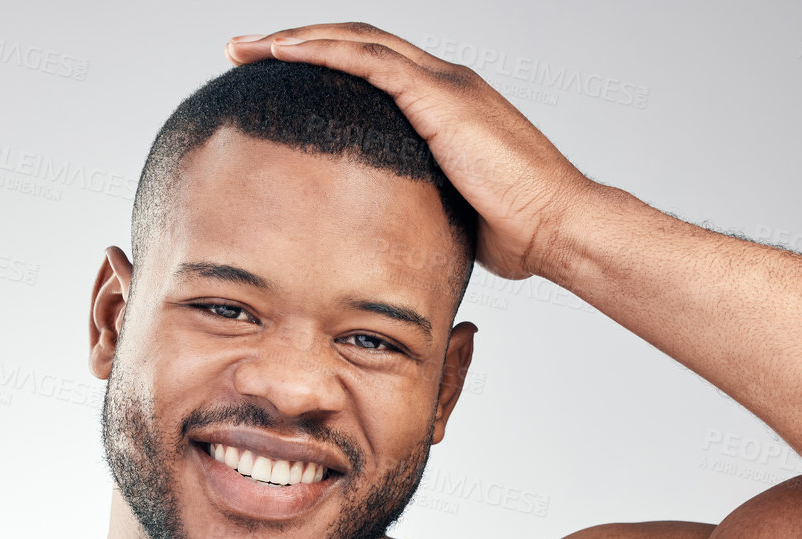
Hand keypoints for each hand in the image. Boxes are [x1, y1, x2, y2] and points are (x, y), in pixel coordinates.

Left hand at [225, 22, 596, 280]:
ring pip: (355, 41)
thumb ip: (420, 207)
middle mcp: (445, 83)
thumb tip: (389, 235)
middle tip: (244, 52)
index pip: (374, 71)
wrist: (557, 228)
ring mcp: (444, 84)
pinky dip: (321, 50)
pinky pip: (368, 60)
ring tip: (245, 48)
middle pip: (357, 44)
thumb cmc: (518, 234)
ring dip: (294, 39)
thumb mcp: (452, 214)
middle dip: (295, 43)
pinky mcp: (439, 97)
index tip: (277, 80)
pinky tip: (281, 53)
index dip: (324, 67)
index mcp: (447, 107)